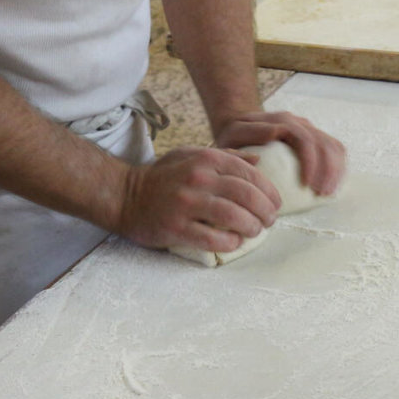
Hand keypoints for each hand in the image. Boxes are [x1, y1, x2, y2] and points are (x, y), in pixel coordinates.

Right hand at [117, 147, 280, 252]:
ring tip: (255, 231)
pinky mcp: (176, 227)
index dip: (268, 190)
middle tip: (270, 220)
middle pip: (246, 195)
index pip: (249, 173)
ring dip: (251, 227)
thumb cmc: (162, 177)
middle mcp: (198, 178)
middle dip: (265, 210)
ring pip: (233, 216)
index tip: (275, 203)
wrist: (123, 195)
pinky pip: (212, 238)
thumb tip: (259, 161)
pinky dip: (229, 242)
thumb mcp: (192, 156)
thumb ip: (226, 156)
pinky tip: (234, 242)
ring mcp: (186, 203)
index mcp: (205, 159)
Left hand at [214, 111, 345, 196]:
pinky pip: (334, 149)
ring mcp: (309, 129)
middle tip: (322, 193)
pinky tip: (332, 185)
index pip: (305, 139)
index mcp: (283, 121)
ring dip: (335, 170)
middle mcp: (300, 123)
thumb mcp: (234, 134)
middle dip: (327, 170)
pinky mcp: (314, 138)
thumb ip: (251, 132)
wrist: (242, 127)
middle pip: (323, 143)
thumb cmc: (235, 137)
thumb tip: (275, 134)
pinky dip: (338, 167)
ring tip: (328, 193)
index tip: (307, 186)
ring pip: (333, 145)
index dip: (311, 163)